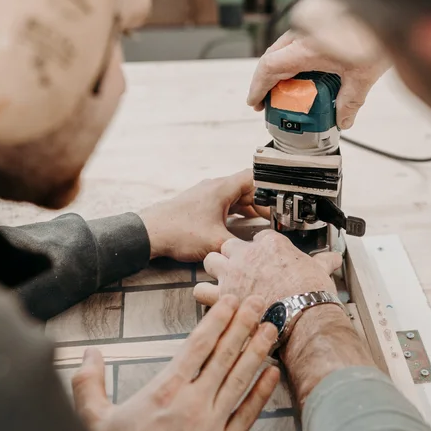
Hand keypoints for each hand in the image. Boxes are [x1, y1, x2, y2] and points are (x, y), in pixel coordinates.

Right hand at [72, 295, 279, 430]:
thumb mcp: (92, 420)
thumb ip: (88, 383)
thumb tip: (88, 354)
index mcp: (164, 391)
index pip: (198, 346)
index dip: (217, 320)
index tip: (229, 301)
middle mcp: (192, 403)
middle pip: (224, 355)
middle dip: (243, 325)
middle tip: (258, 302)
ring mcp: (211, 426)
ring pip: (240, 379)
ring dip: (257, 350)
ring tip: (270, 328)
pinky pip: (248, 414)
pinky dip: (262, 392)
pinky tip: (272, 373)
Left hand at [138, 170, 267, 261]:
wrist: (149, 233)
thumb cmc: (177, 232)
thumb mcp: (216, 242)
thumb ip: (240, 246)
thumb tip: (256, 252)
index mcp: (222, 189)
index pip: (254, 178)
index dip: (271, 188)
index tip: (280, 200)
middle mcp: (214, 188)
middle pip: (247, 188)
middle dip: (262, 202)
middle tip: (274, 217)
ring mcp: (206, 196)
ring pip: (235, 197)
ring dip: (249, 207)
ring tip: (261, 221)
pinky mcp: (199, 205)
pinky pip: (225, 204)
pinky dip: (236, 212)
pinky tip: (239, 224)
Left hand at [195, 230, 341, 306]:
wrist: (302, 318)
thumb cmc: (310, 295)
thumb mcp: (320, 271)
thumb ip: (323, 262)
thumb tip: (333, 258)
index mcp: (271, 245)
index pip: (259, 236)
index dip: (261, 248)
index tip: (264, 258)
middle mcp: (248, 255)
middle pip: (230, 245)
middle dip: (233, 255)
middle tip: (241, 268)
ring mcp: (233, 274)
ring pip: (211, 261)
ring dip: (216, 270)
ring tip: (224, 280)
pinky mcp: (222, 296)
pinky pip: (201, 290)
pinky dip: (204, 295)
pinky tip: (212, 299)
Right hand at [249, 24, 389, 129]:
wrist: (394, 8)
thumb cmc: (378, 34)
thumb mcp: (363, 76)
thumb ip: (350, 102)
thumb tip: (343, 120)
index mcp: (306, 47)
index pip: (268, 68)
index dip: (257, 87)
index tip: (254, 103)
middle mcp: (303, 32)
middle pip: (273, 57)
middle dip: (267, 80)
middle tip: (268, 100)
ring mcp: (310, 23)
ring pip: (285, 47)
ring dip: (282, 68)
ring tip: (288, 88)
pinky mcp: (320, 17)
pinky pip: (298, 39)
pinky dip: (296, 56)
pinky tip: (307, 69)